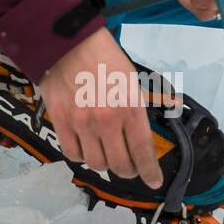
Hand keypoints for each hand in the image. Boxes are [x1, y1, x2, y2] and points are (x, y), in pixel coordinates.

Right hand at [37, 27, 163, 187]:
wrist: (67, 42)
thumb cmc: (104, 57)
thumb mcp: (132, 78)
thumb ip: (143, 104)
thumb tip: (163, 116)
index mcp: (130, 106)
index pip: (143, 151)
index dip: (149, 172)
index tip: (153, 181)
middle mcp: (107, 120)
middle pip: (120, 164)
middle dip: (129, 171)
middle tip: (129, 167)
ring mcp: (82, 123)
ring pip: (96, 163)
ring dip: (105, 163)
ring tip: (107, 154)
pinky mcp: (61, 121)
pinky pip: (72, 153)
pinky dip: (81, 156)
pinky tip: (86, 148)